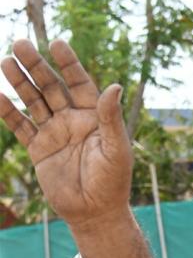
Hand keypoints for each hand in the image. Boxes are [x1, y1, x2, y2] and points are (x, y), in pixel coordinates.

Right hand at [0, 40, 132, 228]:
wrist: (95, 213)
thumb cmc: (113, 182)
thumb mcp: (116, 149)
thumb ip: (111, 118)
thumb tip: (115, 86)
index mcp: (94, 117)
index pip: (80, 84)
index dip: (69, 64)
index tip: (57, 43)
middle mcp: (72, 121)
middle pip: (51, 87)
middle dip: (36, 66)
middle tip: (20, 44)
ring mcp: (54, 133)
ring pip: (33, 101)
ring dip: (19, 82)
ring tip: (5, 61)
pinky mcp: (38, 149)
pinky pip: (19, 125)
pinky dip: (7, 111)